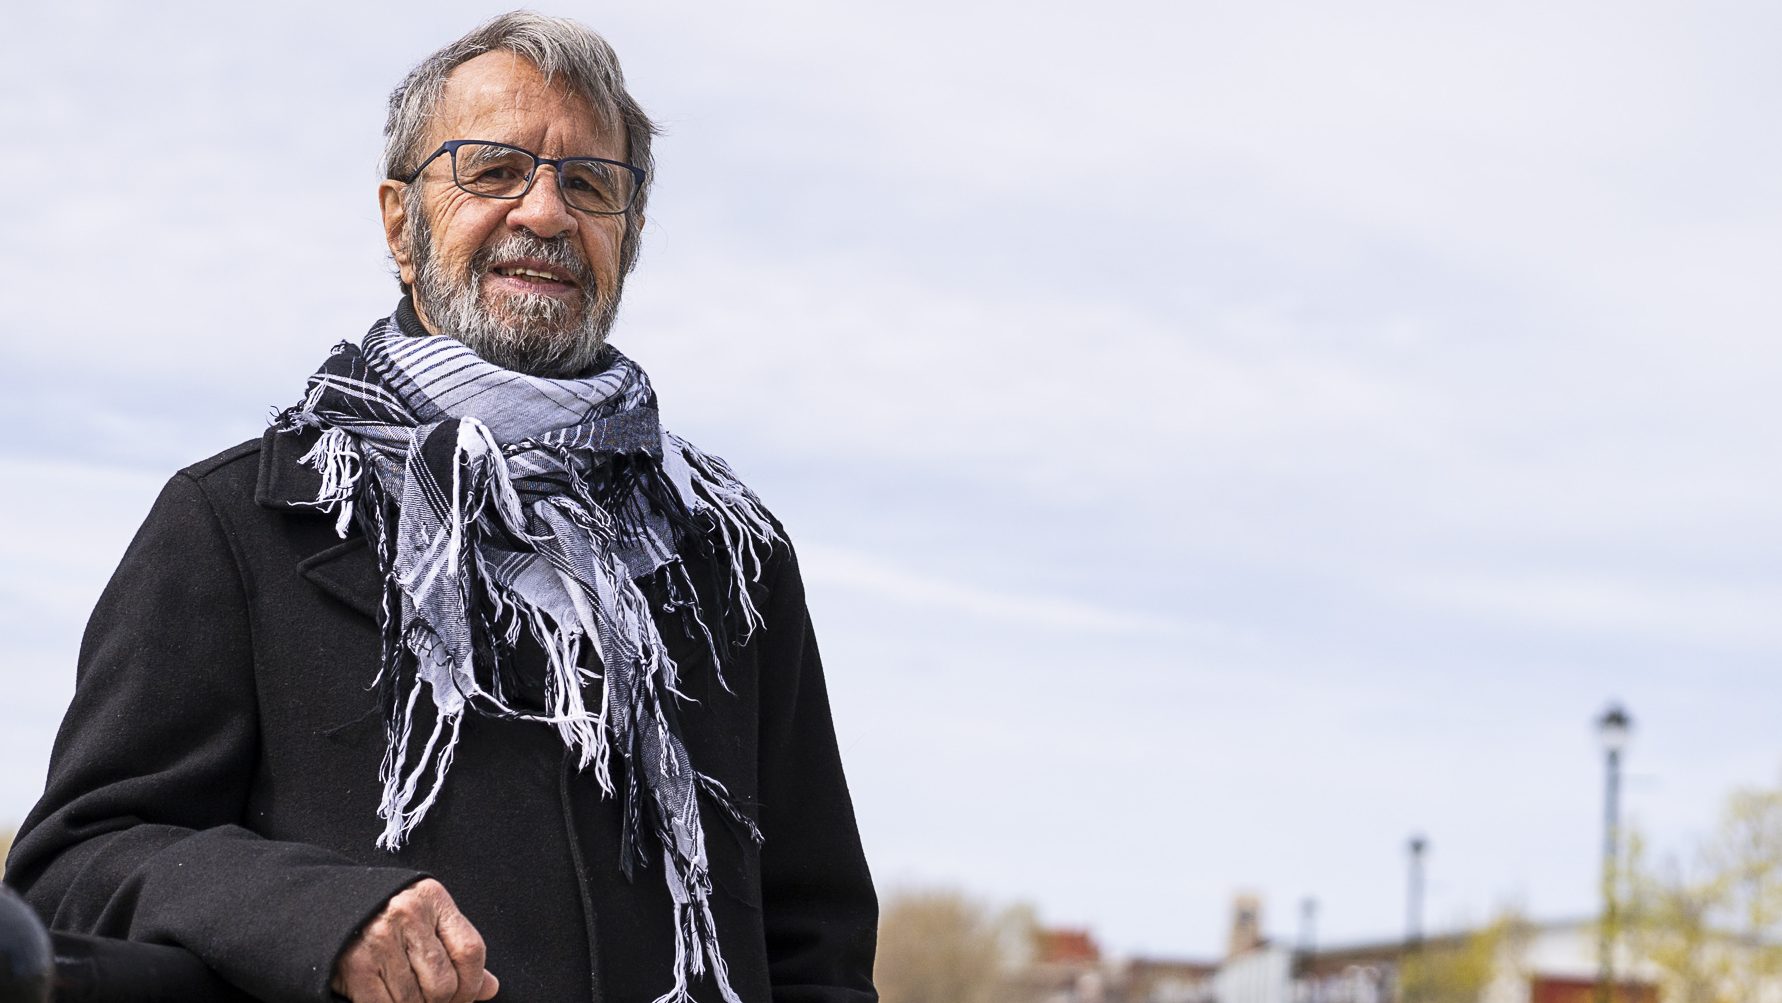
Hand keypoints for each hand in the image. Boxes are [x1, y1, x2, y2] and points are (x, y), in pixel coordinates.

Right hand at [331, 878, 499, 1002]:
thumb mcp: (426, 919)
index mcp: (432, 899)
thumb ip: (456, 950)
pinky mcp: (355, 966)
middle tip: (432, 1001)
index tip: (465, 997)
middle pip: (444, 982)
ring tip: (409, 997)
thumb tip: (490, 988)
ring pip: (415, 1000)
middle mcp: (406, 915)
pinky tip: (391, 1001)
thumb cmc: (385, 916)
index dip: (473, 985)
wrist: (327, 908)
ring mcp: (379, 940)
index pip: (470, 951)